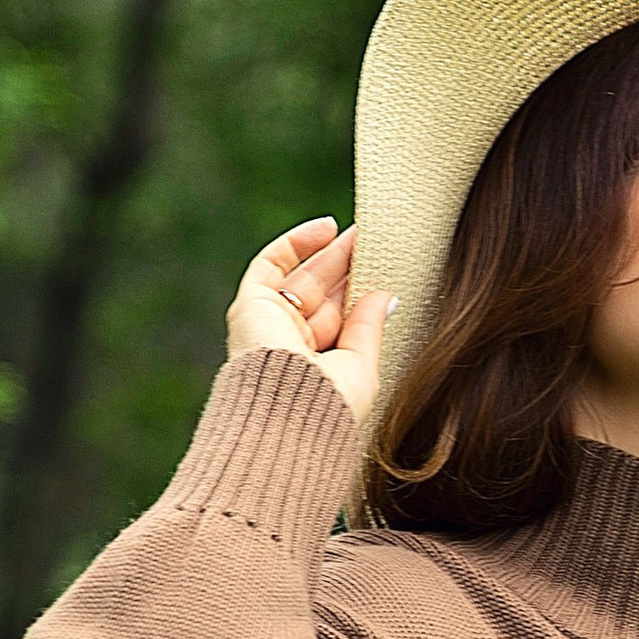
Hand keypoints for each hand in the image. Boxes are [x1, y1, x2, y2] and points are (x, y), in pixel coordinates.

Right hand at [228, 216, 391, 427]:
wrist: (289, 411)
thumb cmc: (329, 403)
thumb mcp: (361, 365)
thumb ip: (369, 329)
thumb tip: (386, 297)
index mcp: (315, 363)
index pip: (339, 318)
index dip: (360, 292)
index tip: (388, 270)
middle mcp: (289, 342)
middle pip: (323, 293)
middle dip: (350, 267)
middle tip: (379, 241)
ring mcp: (268, 322)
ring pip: (302, 275)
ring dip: (331, 251)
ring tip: (365, 231)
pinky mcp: (251, 305)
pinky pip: (271, 263)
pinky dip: (296, 242)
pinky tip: (327, 227)